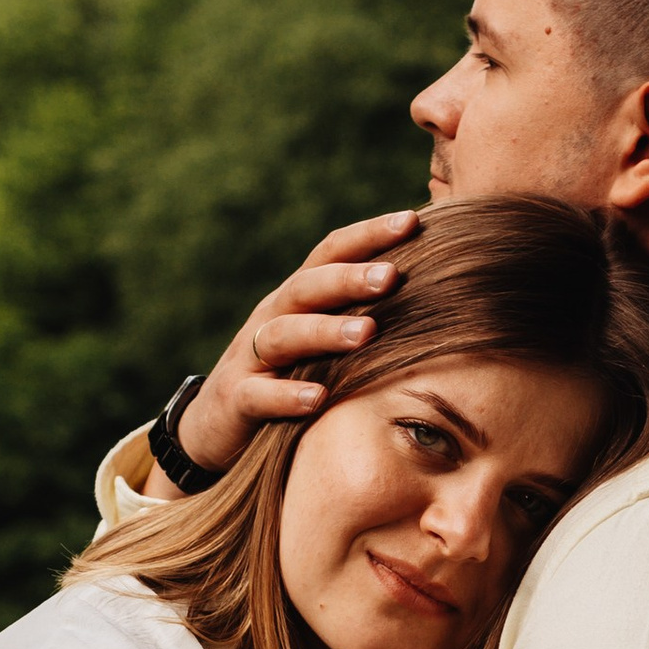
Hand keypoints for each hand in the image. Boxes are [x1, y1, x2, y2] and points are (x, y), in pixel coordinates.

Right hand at [172, 207, 421, 475]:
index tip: (414, 222)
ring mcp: (250, 358)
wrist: (216, 426)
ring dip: (326, 331)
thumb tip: (432, 286)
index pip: (331, 253)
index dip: (368, 235)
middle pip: (308, 287)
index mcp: (298, 298)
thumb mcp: (320, 340)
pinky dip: (286, 396)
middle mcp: (272, 317)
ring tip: (367, 333)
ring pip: (284, 335)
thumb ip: (361, 312)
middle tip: (392, 276)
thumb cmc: (288, 376)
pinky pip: (259, 395)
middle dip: (350, 278)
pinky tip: (319, 399)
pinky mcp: (235, 401)